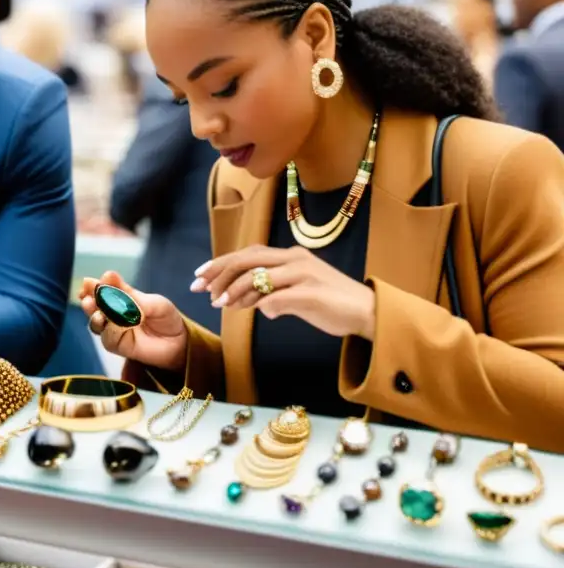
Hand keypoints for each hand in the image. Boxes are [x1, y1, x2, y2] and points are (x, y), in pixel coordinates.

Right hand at [79, 271, 187, 370]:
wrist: (178, 342)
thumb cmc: (165, 317)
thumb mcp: (152, 302)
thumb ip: (131, 294)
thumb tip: (109, 275)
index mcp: (120, 297)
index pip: (103, 289)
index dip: (94, 285)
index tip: (90, 281)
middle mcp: (112, 313)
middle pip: (94, 305)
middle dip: (89, 298)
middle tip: (87, 293)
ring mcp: (113, 329)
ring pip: (96, 322)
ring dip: (93, 314)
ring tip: (94, 308)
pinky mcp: (116, 345)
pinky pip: (108, 337)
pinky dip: (109, 330)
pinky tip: (112, 323)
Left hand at [191, 245, 376, 339]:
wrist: (368, 312)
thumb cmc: (331, 303)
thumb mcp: (297, 292)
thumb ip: (274, 292)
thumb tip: (254, 304)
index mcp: (290, 256)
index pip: (248, 253)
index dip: (220, 263)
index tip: (199, 276)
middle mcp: (295, 259)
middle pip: (247, 259)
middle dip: (219, 273)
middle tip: (200, 288)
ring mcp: (304, 275)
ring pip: (257, 277)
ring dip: (235, 291)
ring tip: (221, 303)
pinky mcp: (311, 294)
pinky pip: (276, 298)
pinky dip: (262, 306)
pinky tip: (260, 313)